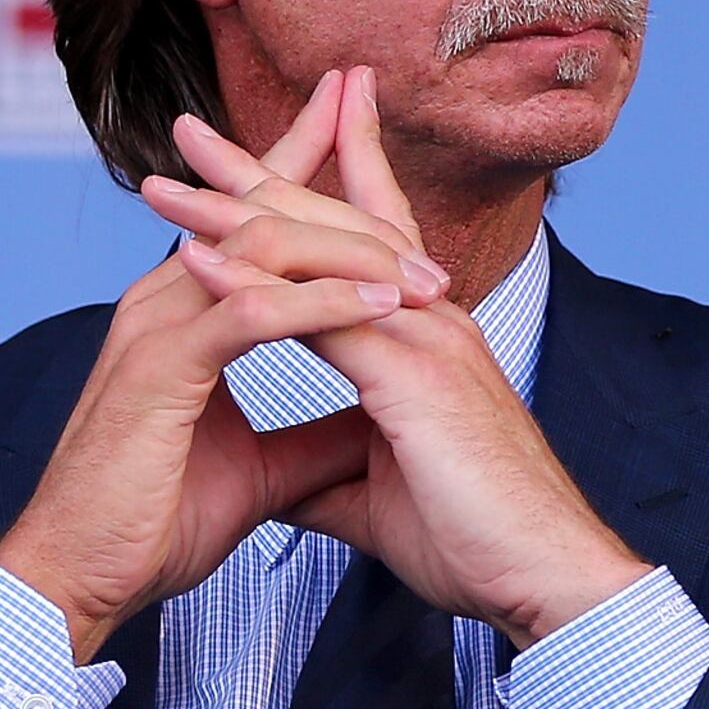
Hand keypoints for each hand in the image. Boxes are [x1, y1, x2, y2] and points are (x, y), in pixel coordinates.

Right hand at [0, 72, 408, 661]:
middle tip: (364, 96)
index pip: (251, 221)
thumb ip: (315, 432)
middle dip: (312, 149)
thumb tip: (374, 420)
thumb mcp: (263, 470)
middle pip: (252, 205)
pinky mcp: (161, 369)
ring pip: (262, 250)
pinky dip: (319, 307)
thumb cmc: (153, 521)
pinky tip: (375, 308)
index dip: (299, 165)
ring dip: (349, 251)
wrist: (84, 578)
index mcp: (186, 314)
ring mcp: (158, 328)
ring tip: (423, 265)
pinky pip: (252, 315)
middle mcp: (166, 301)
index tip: (354, 119)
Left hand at [140, 71, 648, 647]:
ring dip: (235, 214)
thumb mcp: (378, 498)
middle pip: (336, 221)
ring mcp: (427, 338)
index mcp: (428, 340)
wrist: (544, 576)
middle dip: (261, 172)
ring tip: (164, 184)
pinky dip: (253, 282)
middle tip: (189, 131)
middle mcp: (432, 319)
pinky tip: (196, 256)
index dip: (308, 194)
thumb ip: (327, 473)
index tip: (245, 165)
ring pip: (320, 252)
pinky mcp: (414, 374)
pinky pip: (318, 312)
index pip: (361, 245)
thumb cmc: (480, 540)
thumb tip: (279, 480)